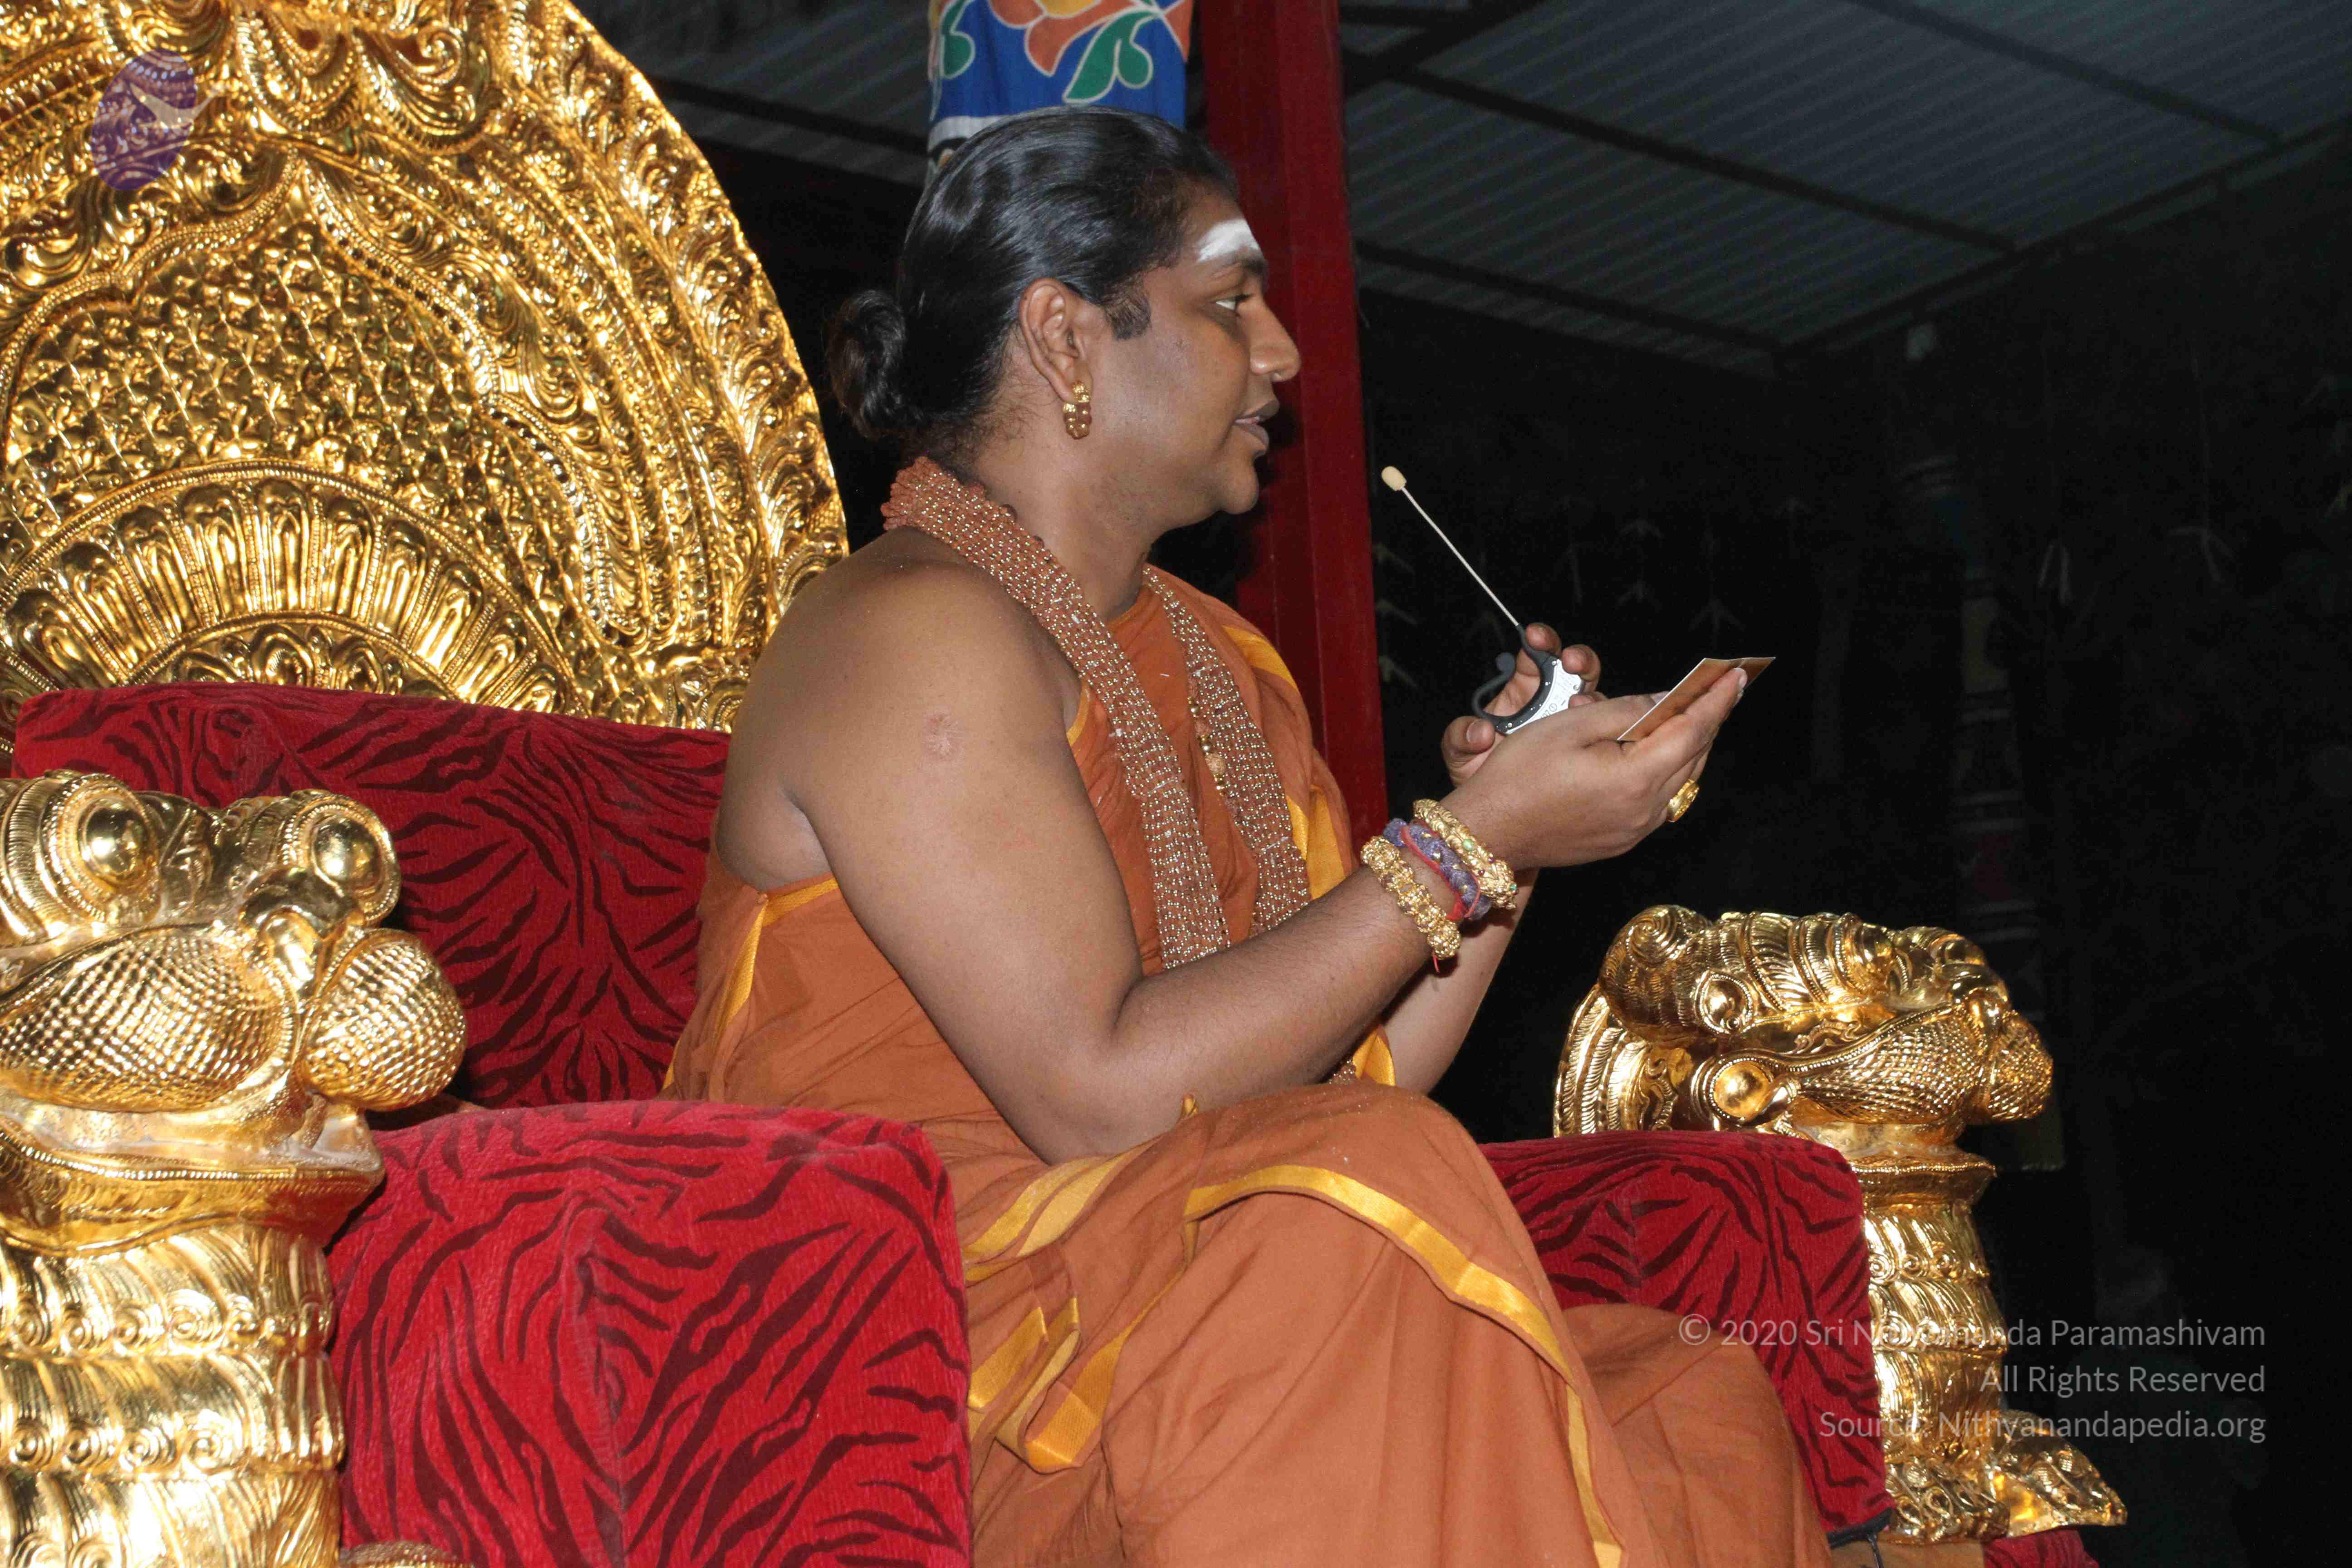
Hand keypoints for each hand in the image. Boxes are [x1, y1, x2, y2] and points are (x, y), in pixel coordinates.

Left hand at [1440, 624, 1604, 786]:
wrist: (1496, 809)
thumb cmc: (1478, 772)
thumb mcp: (1459, 754)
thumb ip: (1459, 737)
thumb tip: (1478, 732)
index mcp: (1522, 690)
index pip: (1536, 654)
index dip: (1540, 640)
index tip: (1535, 636)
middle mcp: (1552, 701)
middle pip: (1576, 669)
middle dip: (1578, 659)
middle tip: (1570, 662)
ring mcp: (1572, 724)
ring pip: (1594, 699)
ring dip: (1593, 696)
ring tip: (1580, 704)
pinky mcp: (1585, 747)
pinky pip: (1600, 734)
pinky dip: (1601, 731)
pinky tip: (1591, 735)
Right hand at [1442, 664, 1743, 870]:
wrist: (1487, 836)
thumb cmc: (1517, 778)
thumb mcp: (1567, 727)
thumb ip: (1623, 712)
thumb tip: (1661, 702)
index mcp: (1634, 779)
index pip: (1692, 731)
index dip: (1716, 700)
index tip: (1736, 675)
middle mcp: (1644, 811)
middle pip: (1693, 757)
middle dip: (1708, 720)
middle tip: (1719, 689)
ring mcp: (1634, 831)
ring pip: (1680, 781)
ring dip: (1687, 746)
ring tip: (1689, 716)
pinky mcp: (1620, 841)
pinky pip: (1660, 801)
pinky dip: (1665, 770)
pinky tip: (1653, 753)